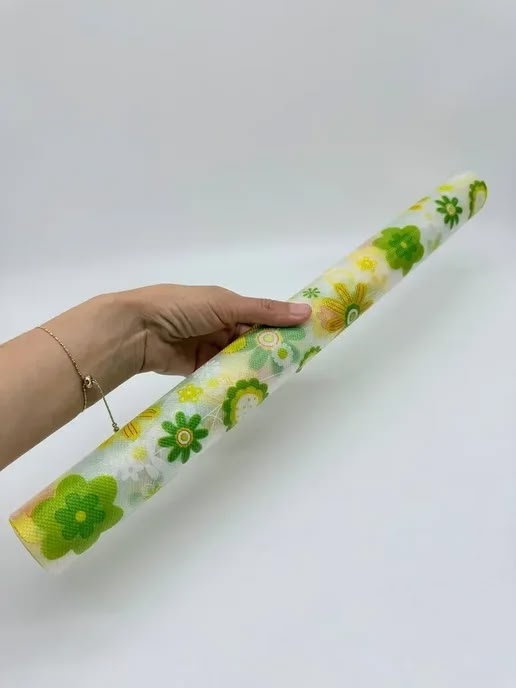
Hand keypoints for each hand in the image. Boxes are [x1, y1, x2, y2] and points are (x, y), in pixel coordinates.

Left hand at [123, 284, 311, 375]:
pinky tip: (251, 388)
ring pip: (237, 360)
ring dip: (251, 367)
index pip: (259, 318)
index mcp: (225, 305)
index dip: (280, 328)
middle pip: (250, 341)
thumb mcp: (226, 304)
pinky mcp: (197, 369)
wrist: (138, 330)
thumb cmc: (182, 306)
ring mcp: (207, 348)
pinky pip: (221, 375)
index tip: (303, 340)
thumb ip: (264, 311)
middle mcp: (218, 325)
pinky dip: (233, 379)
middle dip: (268, 351)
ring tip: (275, 378)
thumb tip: (305, 311)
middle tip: (293, 364)